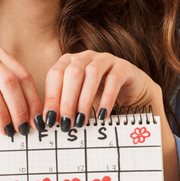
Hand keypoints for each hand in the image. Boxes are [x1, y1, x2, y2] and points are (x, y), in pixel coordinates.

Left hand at [44, 51, 164, 129]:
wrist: (130, 89)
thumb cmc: (98, 94)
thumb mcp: (78, 98)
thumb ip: (65, 106)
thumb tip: (50, 124)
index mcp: (69, 61)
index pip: (55, 75)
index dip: (51, 96)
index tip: (50, 119)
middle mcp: (85, 56)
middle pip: (72, 73)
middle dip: (67, 99)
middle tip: (66, 122)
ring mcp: (104, 59)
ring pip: (92, 74)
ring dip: (85, 99)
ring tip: (81, 120)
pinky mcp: (123, 66)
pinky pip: (114, 80)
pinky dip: (107, 99)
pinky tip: (102, 115)